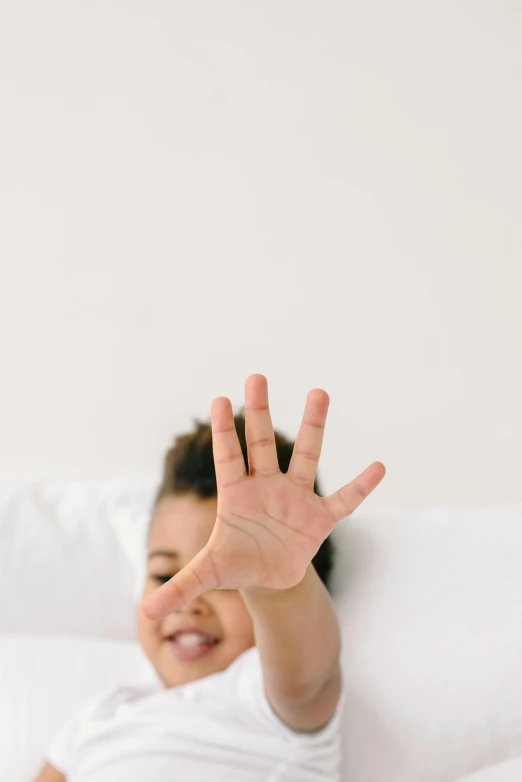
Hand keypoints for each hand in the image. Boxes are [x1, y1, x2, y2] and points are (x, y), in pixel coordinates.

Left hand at [142, 374, 384, 618]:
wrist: (269, 577)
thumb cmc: (236, 563)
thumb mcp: (209, 573)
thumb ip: (181, 586)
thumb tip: (146, 612)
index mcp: (236, 495)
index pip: (227, 458)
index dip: (223, 432)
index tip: (219, 400)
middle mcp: (265, 488)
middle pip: (261, 444)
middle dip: (259, 413)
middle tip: (256, 377)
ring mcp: (294, 498)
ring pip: (304, 458)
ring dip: (312, 428)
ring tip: (318, 393)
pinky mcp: (319, 518)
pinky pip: (343, 500)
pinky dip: (360, 487)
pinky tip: (378, 466)